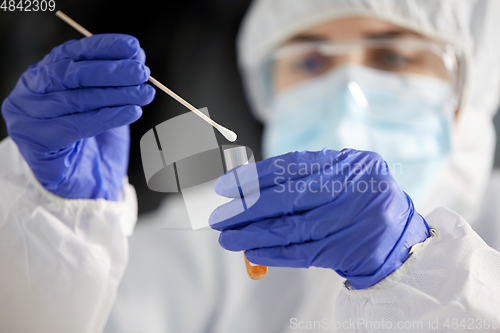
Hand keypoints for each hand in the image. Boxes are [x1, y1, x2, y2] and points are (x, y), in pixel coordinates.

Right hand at [1, 34, 154, 199]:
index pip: (72, 53)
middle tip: (142, 72)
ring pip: (76, 99)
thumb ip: (115, 81)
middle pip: (72, 74)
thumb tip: (137, 57)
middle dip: (113, 71)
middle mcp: (30, 92)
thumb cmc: (96, 141)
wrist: (87, 185)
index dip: (104, 47)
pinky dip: (107, 117)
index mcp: (43, 75)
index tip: (134, 47)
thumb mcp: (107, 103)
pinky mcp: (36, 144)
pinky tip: (131, 111)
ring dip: (117, 94)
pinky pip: (76, 126)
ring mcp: (27, 118)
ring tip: (144, 93)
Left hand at [210, 149, 429, 288]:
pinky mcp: (351, 249)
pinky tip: (252, 251)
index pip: (292, 166)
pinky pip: (304, 251)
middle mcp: (354, 186)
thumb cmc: (360, 204)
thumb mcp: (339, 180)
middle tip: (220, 217)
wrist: (401, 239)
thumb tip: (248, 194)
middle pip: (290, 197)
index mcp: (349, 162)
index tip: (226, 186)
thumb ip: (301, 183)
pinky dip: (275, 252)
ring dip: (255, 234)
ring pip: (293, 227)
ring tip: (228, 238)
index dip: (255, 176)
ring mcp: (355, 219)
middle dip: (249, 207)